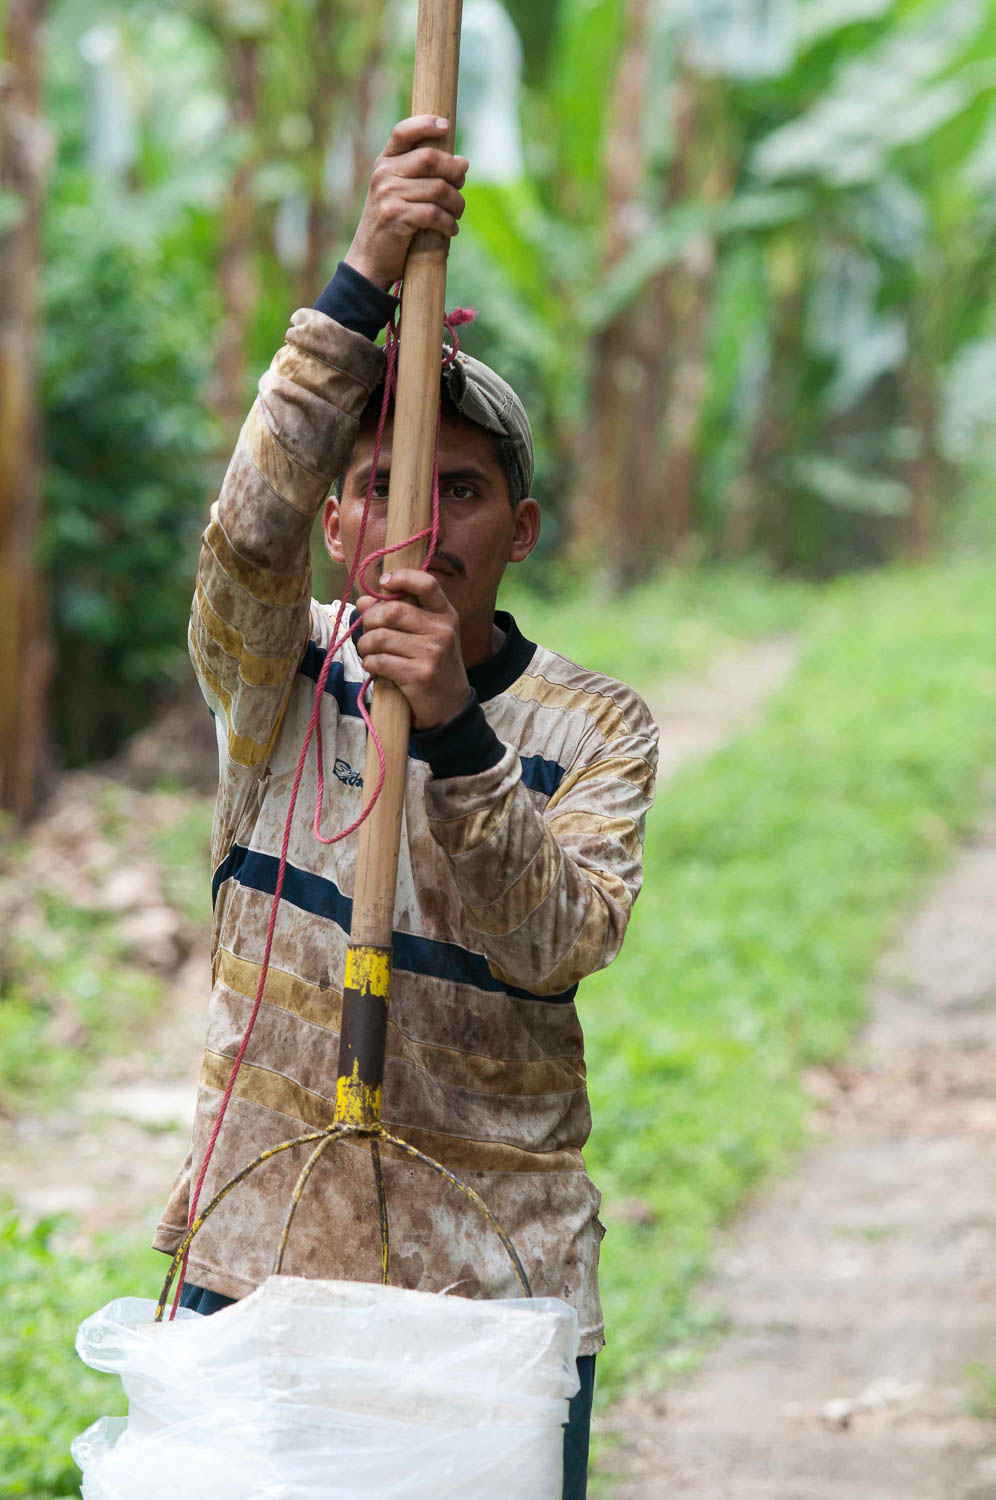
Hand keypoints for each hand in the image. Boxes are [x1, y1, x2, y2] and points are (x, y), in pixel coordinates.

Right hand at [344, 117, 467, 290]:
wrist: (369, 260)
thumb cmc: (393, 225)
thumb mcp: (400, 192)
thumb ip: (423, 175)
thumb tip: (463, 162)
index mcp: (384, 162)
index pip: (402, 132)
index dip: (425, 124)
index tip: (446, 127)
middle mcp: (384, 174)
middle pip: (431, 159)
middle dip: (454, 172)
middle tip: (461, 186)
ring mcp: (388, 194)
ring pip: (438, 189)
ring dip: (456, 204)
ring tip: (456, 215)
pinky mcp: (396, 216)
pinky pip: (434, 213)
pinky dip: (448, 223)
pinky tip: (450, 230)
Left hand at [354, 569, 470, 729]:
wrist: (451, 709)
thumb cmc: (432, 668)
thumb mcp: (425, 638)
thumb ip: (397, 617)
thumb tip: (363, 601)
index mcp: (446, 615)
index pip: (427, 583)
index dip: (401, 578)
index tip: (383, 584)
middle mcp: (443, 630)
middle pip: (392, 611)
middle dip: (369, 621)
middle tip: (367, 634)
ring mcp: (432, 653)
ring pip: (380, 637)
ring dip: (365, 646)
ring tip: (369, 653)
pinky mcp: (419, 675)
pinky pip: (378, 660)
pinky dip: (369, 664)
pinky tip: (376, 669)